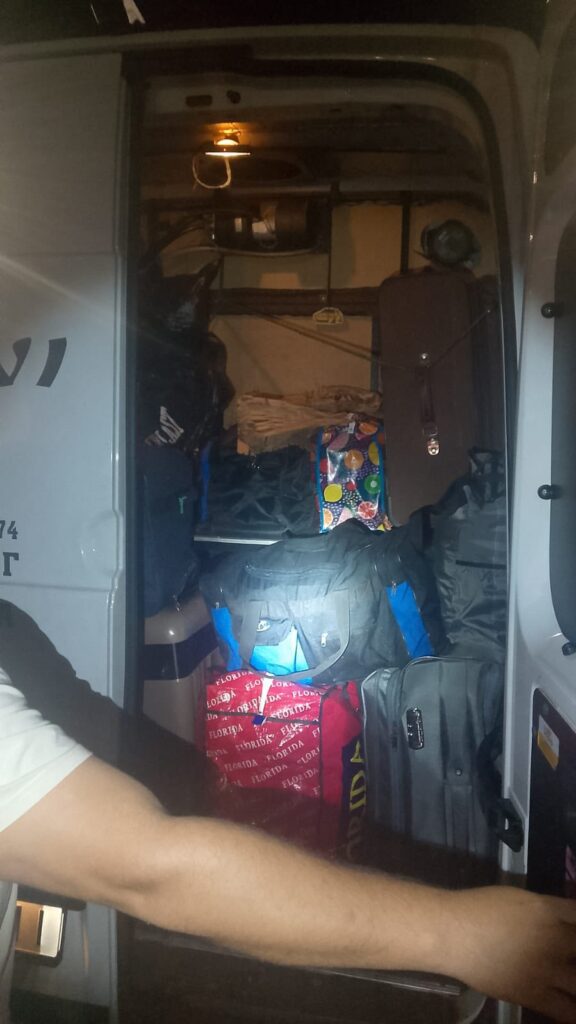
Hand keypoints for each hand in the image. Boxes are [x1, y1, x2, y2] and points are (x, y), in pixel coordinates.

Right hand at [441, 887, 575, 1021]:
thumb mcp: (518, 899)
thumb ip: (545, 911)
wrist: (452, 933)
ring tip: (571, 980)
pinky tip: (572, 1009)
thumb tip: (561, 923)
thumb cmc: (479, 909)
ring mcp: (546, 969)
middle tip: (571, 958)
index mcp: (548, 911)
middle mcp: (554, 939)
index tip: (575, 932)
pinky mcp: (534, 994)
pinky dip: (573, 1013)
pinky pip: (567, 1011)